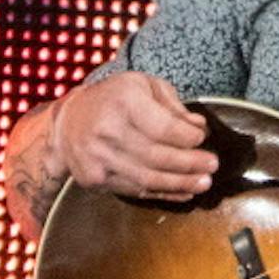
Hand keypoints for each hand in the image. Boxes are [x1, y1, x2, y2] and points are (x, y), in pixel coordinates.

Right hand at [53, 71, 218, 200]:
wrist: (67, 122)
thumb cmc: (112, 99)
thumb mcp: (142, 85)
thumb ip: (172, 105)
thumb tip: (198, 127)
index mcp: (123, 101)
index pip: (163, 128)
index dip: (188, 138)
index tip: (202, 139)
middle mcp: (108, 130)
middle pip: (157, 156)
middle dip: (190, 164)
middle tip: (212, 165)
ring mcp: (99, 158)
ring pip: (148, 178)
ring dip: (180, 183)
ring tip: (203, 183)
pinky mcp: (95, 179)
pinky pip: (135, 190)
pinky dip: (162, 193)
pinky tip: (182, 192)